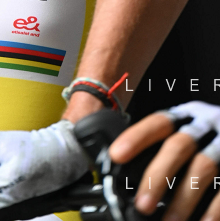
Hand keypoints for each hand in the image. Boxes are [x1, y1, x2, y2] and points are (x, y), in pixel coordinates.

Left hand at [109, 102, 219, 220]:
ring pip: (203, 167)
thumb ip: (167, 146)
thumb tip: (129, 172)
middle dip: (158, 176)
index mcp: (186, 116)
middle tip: (143, 205)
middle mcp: (205, 126)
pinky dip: (214, 209)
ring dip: (184, 198)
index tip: (116, 155)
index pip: (158, 122)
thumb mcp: (190, 132)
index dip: (137, 137)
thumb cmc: (209, 140)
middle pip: (178, 146)